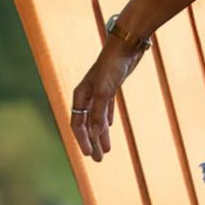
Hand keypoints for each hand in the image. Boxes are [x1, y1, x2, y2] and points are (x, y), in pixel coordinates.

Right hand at [69, 39, 146, 161]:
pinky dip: (106, 120)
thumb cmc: (113, 66)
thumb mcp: (106, 91)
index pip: (78, 123)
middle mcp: (87, 94)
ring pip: (97, 118)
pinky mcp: (111, 87)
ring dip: (101, 134)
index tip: (90, 155)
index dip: (83, 140)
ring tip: (106, 150)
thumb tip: (94, 135)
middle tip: (99, 160)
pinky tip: (109, 127)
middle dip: (92, 142)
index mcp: (80, 95)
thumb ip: (99, 113)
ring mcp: (99, 91)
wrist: (126, 45)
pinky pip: (105, 108)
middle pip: (86, 124)